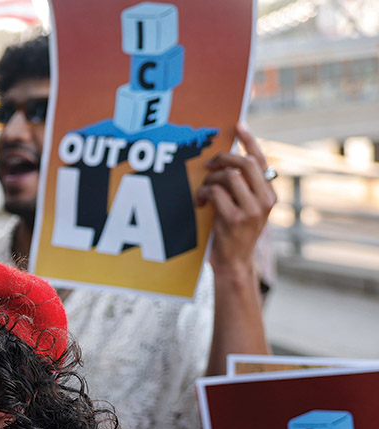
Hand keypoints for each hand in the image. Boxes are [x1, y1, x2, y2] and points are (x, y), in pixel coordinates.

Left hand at [198, 123, 275, 271]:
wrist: (234, 262)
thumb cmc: (234, 232)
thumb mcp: (245, 207)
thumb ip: (243, 187)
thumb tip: (229, 160)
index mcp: (270, 193)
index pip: (262, 160)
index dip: (249, 140)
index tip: (238, 125)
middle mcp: (266, 199)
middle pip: (245, 163)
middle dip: (223, 158)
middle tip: (209, 165)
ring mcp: (252, 209)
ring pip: (228, 176)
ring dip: (209, 180)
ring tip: (203, 191)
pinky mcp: (235, 218)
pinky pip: (215, 192)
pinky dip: (203, 193)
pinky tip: (200, 203)